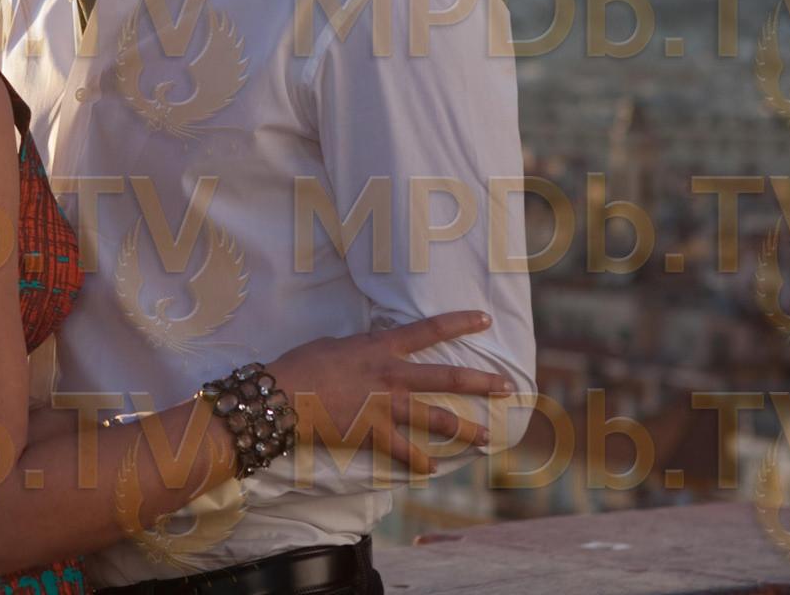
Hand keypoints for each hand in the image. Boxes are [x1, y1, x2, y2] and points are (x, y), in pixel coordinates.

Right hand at [263, 310, 510, 475]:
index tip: (485, 319)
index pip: (429, 330)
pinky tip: (433, 471)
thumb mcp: (333, 346)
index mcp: (380, 346)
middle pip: (448, 378)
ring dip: (466, 430)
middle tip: (507, 387)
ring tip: (488, 439)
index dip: (460, 323)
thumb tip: (364, 351)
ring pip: (437, 418)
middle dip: (481, 383)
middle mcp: (391, 375)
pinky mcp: (374, 433)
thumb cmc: (300, 365)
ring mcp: (385, 406)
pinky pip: (405, 452)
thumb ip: (357, 349)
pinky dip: (420, 463)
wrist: (282, 396)